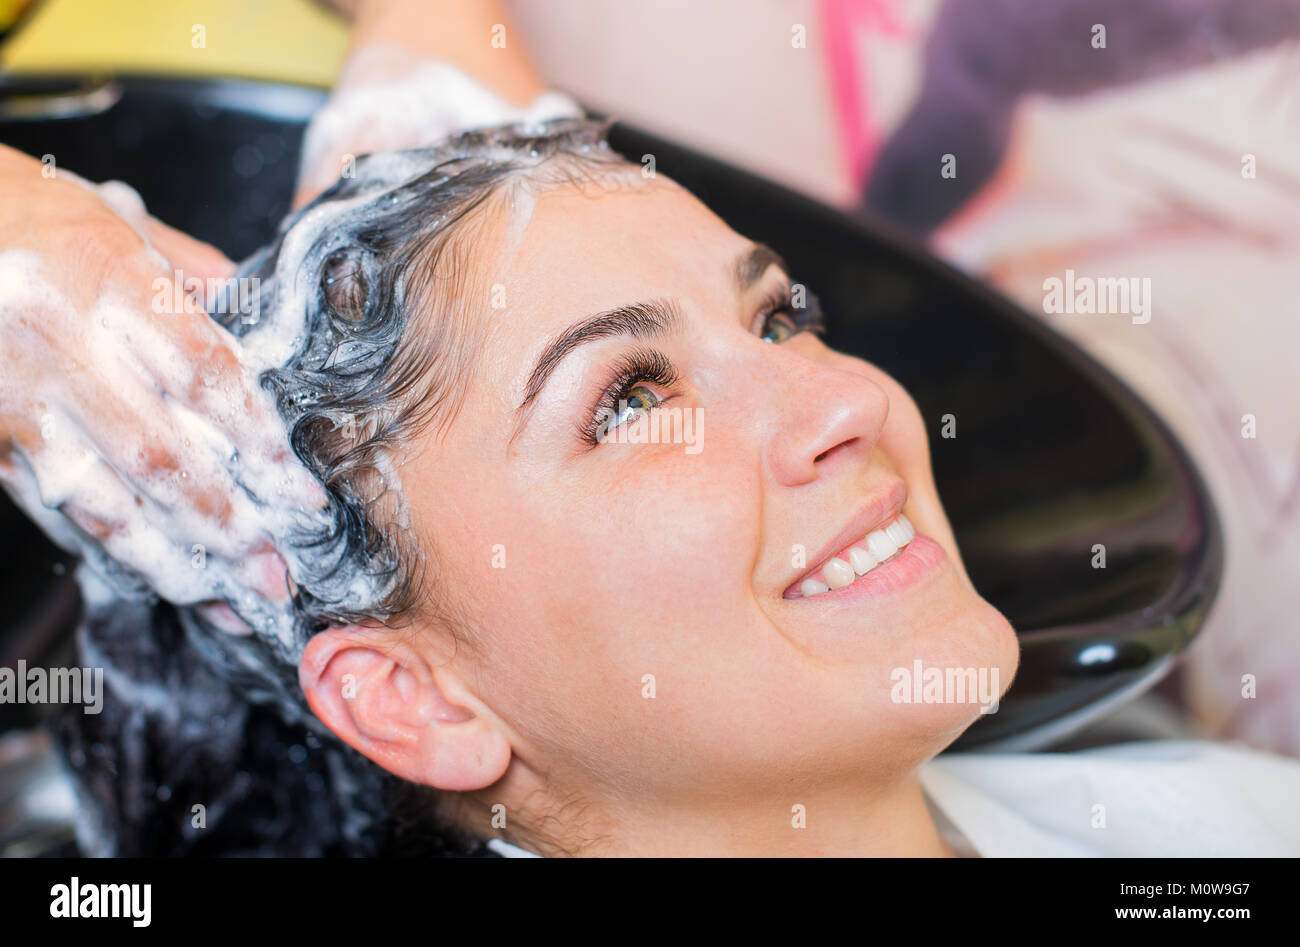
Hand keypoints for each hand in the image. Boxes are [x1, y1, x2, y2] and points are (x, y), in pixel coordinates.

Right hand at [0, 144, 327, 613]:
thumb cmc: (20, 212)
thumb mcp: (114, 220)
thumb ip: (192, 279)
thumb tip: (262, 336)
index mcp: (104, 277)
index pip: (202, 377)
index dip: (258, 444)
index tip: (300, 495)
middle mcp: (55, 341)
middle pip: (159, 454)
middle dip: (227, 525)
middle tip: (274, 574)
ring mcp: (11, 396)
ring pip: (101, 497)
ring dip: (169, 558)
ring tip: (223, 596)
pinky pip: (54, 503)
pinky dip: (108, 545)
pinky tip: (151, 575)